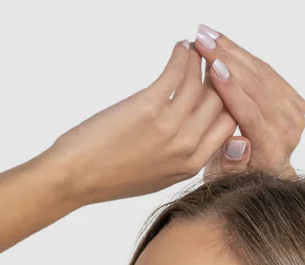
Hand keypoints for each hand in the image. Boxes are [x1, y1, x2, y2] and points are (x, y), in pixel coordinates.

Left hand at [45, 41, 237, 205]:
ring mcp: (170, 128)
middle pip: (219, 103)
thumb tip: (193, 130)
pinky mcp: (149, 107)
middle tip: (211, 61)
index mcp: (191, 166)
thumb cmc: (110, 177)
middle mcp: (185, 148)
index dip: (226, 102)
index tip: (219, 86)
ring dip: (199, 60)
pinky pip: (176, 72)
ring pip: (199, 83)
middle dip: (218, 78)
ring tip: (193, 49)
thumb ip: (180, 157)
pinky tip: (180, 47)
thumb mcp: (157, 175)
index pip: (227, 125)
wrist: (77, 177)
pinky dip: (181, 55)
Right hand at [191, 27, 304, 182]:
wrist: (260, 176)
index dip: (230, 89)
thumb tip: (237, 142)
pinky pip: (266, 70)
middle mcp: (288, 131)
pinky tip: (222, 42)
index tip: (211, 66)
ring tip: (206, 35)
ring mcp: (293, 114)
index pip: (251, 114)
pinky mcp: (293, 100)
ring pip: (261, 73)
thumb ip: (230, 163)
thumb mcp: (224, 178)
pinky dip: (243, 55)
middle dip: (227, 60)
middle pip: (257, 88)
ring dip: (233, 51)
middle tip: (201, 40)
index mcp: (272, 151)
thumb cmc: (236, 178)